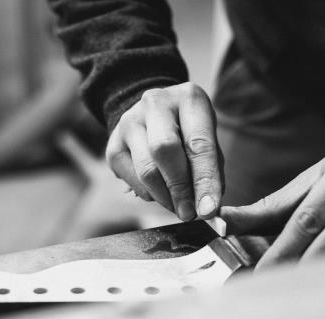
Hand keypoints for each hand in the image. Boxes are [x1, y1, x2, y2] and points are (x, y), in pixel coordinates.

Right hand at [105, 83, 222, 220]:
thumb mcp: (208, 139)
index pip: (198, 143)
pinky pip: (132, 180)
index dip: (205, 180)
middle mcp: (155, 104)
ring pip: (146, 170)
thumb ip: (211, 170)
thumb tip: (206, 208)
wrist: (154, 114)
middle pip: (164, 150)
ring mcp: (129, 122)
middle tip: (189, 213)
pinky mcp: (113, 145)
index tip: (208, 210)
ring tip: (178, 206)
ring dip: (164, 197)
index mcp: (188, 99)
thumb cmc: (189, 131)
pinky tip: (160, 192)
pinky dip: (150, 194)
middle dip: (179, 188)